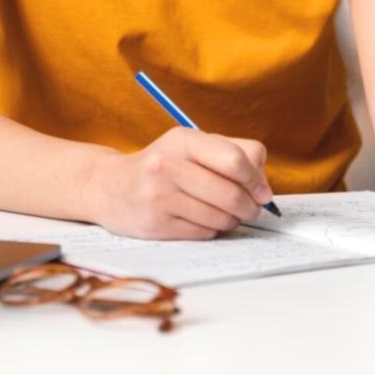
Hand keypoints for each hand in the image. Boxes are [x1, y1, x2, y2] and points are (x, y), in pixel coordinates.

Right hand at [88, 127, 273, 239]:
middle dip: (249, 207)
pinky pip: (203, 233)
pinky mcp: (155, 225)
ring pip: (220, 217)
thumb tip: (264, 189)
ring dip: (231, 220)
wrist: (111, 187)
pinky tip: (202, 220)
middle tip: (251, 209)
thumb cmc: (163, 165)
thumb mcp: (193, 146)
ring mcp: (159, 197)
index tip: (262, 191)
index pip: (235, 159)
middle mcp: (167, 166)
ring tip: (224, 214)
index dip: (256, 179)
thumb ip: (234, 155)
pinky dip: (211, 230)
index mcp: (183, 140)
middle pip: (232, 194)